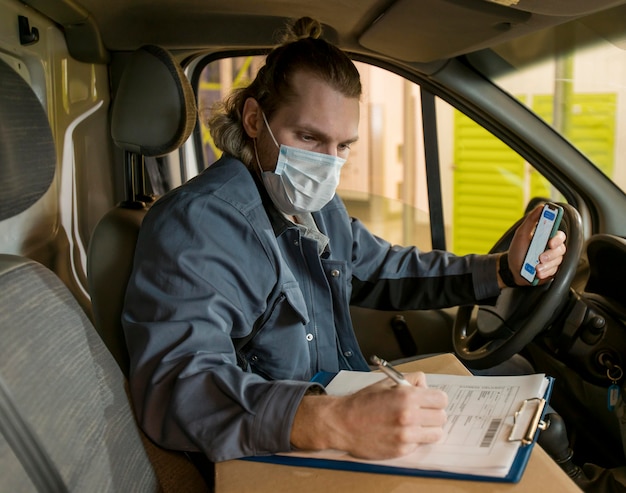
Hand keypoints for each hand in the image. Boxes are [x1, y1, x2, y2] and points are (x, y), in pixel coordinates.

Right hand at [291, 371, 447, 459]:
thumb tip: (425, 385)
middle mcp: (409, 416)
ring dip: (428, 429)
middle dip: (433, 413)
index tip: (430, 401)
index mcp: (407, 396)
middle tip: (421, 412)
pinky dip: (414, 439)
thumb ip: (410, 380)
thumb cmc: (362, 402)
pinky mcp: (401, 450)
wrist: (342, 423)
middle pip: (442, 417)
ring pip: (436, 433)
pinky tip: (400, 432)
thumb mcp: (386, 382)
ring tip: (414, 424)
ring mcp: (405, 435)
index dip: (435, 399)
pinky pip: (420, 444)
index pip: (441, 399)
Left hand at [506, 204, 566, 285]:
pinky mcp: (552, 271)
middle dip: (551, 254)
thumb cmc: (518, 249)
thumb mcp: (522, 233)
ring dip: (546, 265)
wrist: (512, 268)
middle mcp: (552, 248)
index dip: (557, 239)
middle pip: (561, 249)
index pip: (559, 235)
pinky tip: (537, 273)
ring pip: (558, 261)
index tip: (550, 242)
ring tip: (535, 267)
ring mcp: (553, 260)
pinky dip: (545, 273)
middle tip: (540, 257)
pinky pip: (554, 272)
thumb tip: (541, 207)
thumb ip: (531, 220)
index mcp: (547, 237)